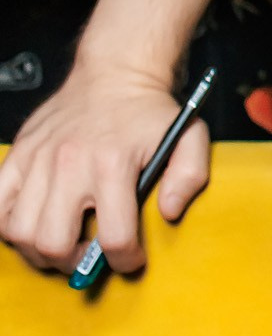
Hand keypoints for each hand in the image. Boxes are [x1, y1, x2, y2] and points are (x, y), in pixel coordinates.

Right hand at [0, 57, 207, 274]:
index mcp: (113, 164)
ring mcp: (38, 160)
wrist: (115, 72)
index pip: (114, 237)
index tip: (130, 258)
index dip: (125, 260)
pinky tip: (34, 223)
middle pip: (54, 243)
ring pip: (20, 232)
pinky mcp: (18, 155)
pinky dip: (9, 225)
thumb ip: (189, 176)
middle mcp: (70, 164)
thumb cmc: (148, 110)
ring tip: (62, 241)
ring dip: (39, 250)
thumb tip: (168, 212)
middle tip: (89, 255)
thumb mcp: (189, 136)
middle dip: (74, 263)